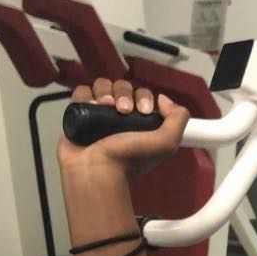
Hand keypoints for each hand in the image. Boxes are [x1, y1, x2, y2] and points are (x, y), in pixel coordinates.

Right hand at [57, 78, 188, 181]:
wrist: (97, 169)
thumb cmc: (130, 159)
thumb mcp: (166, 144)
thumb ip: (177, 120)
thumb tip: (164, 99)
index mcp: (140, 124)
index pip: (142, 95)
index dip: (144, 97)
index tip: (143, 110)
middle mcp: (120, 118)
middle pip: (123, 87)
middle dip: (124, 94)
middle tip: (122, 110)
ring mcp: (99, 115)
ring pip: (103, 86)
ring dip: (105, 92)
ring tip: (105, 107)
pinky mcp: (79, 114)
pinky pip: (82, 92)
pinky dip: (86, 95)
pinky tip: (90, 106)